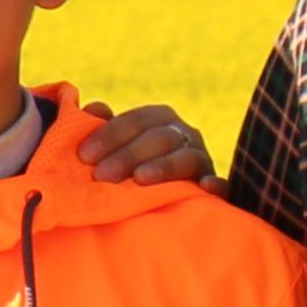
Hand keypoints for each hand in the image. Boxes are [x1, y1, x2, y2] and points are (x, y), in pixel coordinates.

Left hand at [65, 98, 217, 190]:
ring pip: (185, 158)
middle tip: (102, 175)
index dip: (109, 135)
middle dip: (128, 155)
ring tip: (141, 179)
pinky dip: (216, 184)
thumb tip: (92, 108)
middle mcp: (184, 134)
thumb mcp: (118, 147)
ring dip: (164, 166)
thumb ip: (103, 128)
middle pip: (158, 138)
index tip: (84, 155)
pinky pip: (222, 184)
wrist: (167, 198)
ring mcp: (202, 159)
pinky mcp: (216, 187)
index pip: (136, 121)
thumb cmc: (133, 169)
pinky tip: (204, 186)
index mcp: (161, 119)